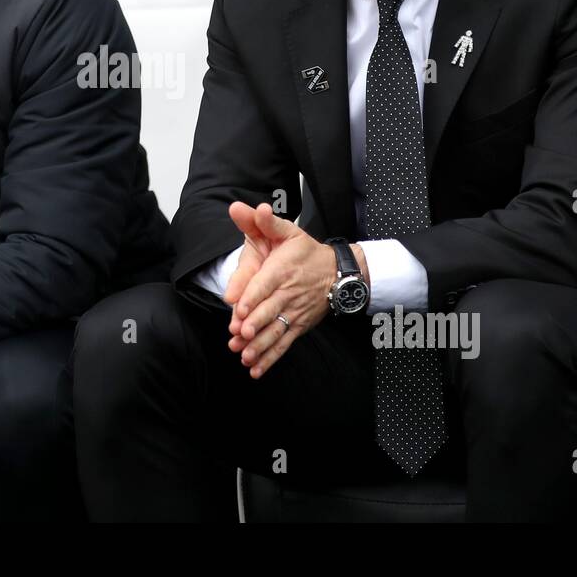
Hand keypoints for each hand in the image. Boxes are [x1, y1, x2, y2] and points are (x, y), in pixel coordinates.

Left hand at [224, 202, 336, 378]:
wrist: (338, 273)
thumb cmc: (306, 251)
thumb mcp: (287, 232)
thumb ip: (264, 222)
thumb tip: (243, 207)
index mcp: (282, 270)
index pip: (266, 284)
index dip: (252, 297)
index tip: (238, 309)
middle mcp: (288, 293)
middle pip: (269, 310)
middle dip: (254, 324)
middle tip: (240, 335)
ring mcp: (294, 312)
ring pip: (275, 331)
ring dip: (260, 345)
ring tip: (245, 355)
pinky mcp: (298, 326)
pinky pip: (284, 344)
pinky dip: (270, 358)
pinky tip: (255, 370)